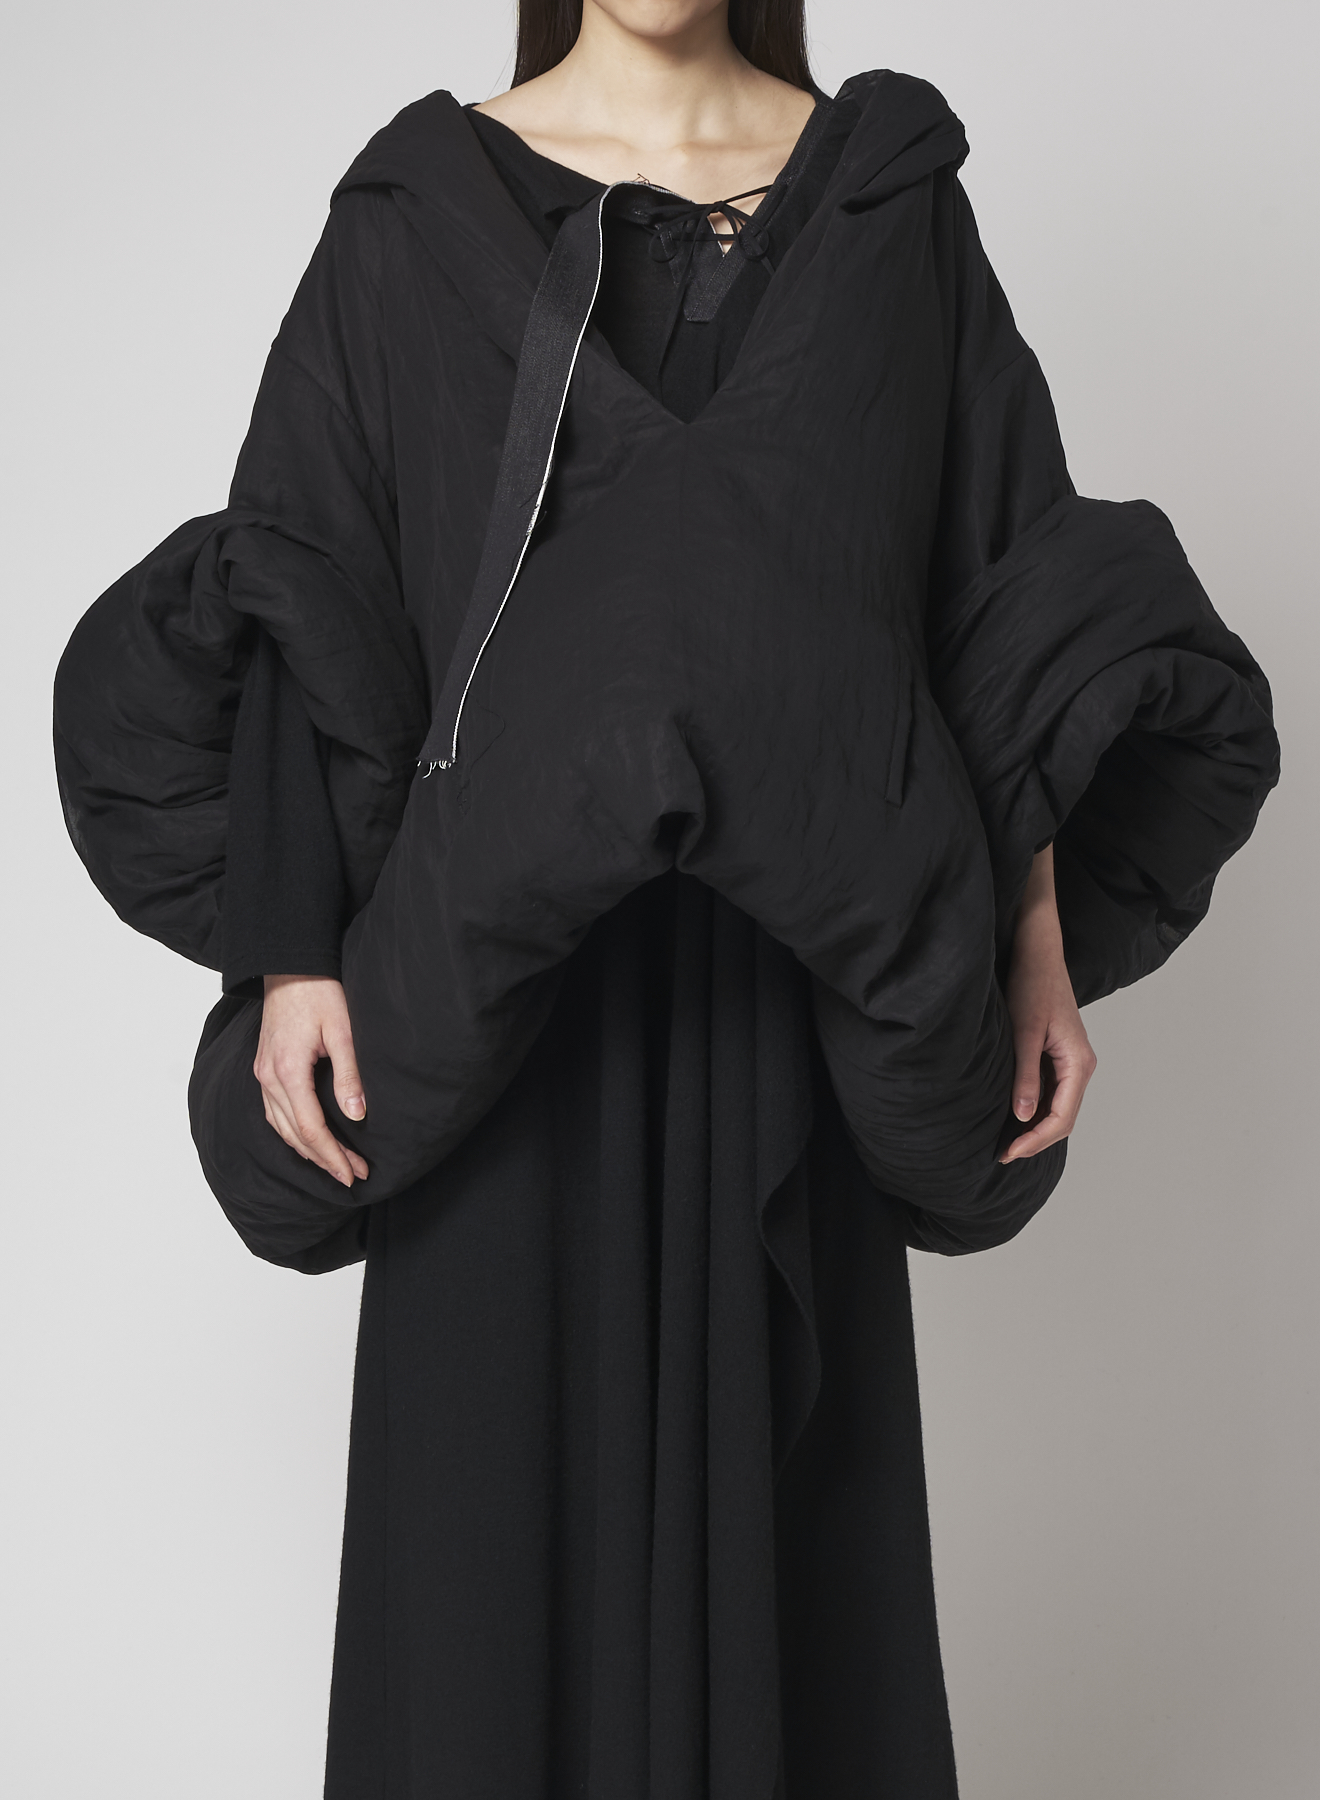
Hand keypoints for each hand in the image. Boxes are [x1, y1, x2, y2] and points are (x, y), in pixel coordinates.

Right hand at [253, 976, 368, 1186]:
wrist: (290, 965)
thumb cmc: (320, 991)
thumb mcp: (342, 1030)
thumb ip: (349, 1075)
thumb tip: (357, 1115)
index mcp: (288, 1069)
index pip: (310, 1127)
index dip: (332, 1155)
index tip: (354, 1173)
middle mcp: (268, 1076)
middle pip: (294, 1134)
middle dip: (324, 1160)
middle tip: (353, 1177)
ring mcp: (262, 1073)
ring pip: (281, 1127)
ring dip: (308, 1150)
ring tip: (336, 1165)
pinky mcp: (264, 1067)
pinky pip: (274, 1112)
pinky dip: (292, 1132)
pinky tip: (309, 1140)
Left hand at [1000, 845, 1096, 1163]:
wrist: (1037, 951)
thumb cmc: (1033, 984)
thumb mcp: (1024, 1031)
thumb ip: (1025, 1074)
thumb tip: (1024, 1115)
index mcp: (1079, 1062)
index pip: (1062, 1117)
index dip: (1035, 1140)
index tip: (1008, 1152)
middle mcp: (1080, 1065)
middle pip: (1062, 1117)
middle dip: (1034, 1140)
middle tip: (1002, 1154)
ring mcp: (1070, 1061)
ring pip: (1057, 1106)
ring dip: (1033, 1127)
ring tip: (1003, 1141)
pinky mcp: (1057, 1054)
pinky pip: (1050, 1091)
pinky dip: (1033, 1108)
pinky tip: (1011, 1116)